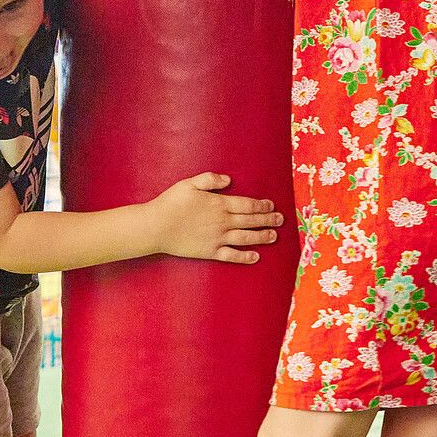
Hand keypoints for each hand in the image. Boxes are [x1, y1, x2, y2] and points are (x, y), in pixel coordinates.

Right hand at [148, 172, 284, 264]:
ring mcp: (218, 238)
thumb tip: (228, 180)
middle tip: (280, 219)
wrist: (156, 227)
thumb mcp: (189, 184)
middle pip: (251, 220)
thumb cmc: (171, 203)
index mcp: (219, 204)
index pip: (247, 204)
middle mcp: (223, 221)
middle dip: (268, 219)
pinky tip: (255, 256)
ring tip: (274, 236)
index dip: (261, 205)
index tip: (271, 205)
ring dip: (262, 237)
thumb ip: (210, 179)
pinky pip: (232, 255)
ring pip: (246, 237)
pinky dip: (245, 256)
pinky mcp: (210, 252)